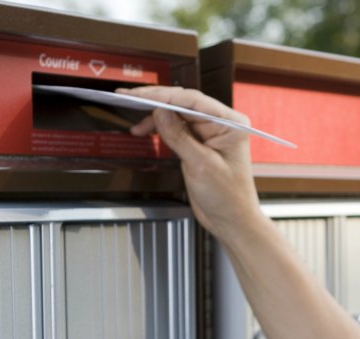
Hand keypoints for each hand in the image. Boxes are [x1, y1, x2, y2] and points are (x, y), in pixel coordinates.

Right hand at [117, 86, 260, 237]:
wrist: (232, 221)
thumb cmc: (228, 198)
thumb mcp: (201, 165)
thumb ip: (179, 136)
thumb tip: (160, 110)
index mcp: (231, 124)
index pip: (194, 100)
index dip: (164, 95)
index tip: (140, 95)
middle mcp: (222, 124)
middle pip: (184, 103)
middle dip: (156, 101)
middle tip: (127, 98)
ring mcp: (210, 133)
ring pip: (178, 114)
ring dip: (155, 115)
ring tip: (135, 122)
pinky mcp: (199, 144)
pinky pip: (177, 128)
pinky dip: (160, 128)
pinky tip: (145, 130)